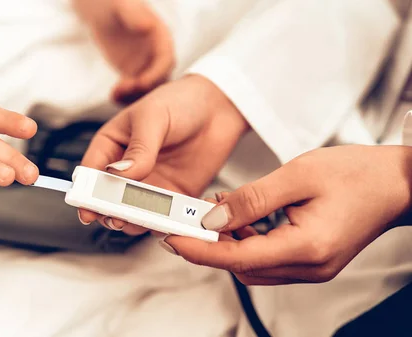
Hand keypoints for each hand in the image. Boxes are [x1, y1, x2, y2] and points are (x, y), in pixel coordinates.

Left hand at [73, 0, 173, 102]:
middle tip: (126, 91)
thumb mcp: (123, 6)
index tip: (141, 82)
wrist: (102, 10)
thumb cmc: (115, 3)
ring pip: (147, 88)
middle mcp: (157, 53)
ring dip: (135, 95)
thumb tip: (148, 27)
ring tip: (116, 93)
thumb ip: (135, 15)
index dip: (156, 74)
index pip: (166, 60)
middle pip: (160, 78)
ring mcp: (146, 64)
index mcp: (161, 37)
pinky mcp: (133, 72)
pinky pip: (134, 90)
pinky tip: (113, 95)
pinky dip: (126, 96)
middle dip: (146, 89)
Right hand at [77, 75, 248, 233]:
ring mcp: (149, 185)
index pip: (91, 173)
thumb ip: (139, 148)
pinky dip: (161, 225)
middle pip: (108, 200)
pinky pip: (163, 216)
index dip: (86, 193)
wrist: (218, 107)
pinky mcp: (174, 196)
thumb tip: (120, 174)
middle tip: (116, 218)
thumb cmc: (179, 102)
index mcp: (112, 146)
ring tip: (138, 223)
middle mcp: (127, 170)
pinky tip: (164, 225)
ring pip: (132, 213)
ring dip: (133, 222)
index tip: (87, 210)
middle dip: (109, 213)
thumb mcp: (153, 118)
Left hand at [163, 145, 411, 284]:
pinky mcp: (310, 261)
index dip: (198, 248)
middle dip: (207, 244)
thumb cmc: (357, 174)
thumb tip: (212, 216)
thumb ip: (252, 198)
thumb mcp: (297, 175)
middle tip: (183, 220)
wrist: (397, 184)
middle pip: (240, 265)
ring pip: (252, 264)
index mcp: (305, 247)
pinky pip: (267, 258)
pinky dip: (246, 240)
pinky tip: (238, 216)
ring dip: (227, 240)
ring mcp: (311, 268)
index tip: (170, 237)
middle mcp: (308, 267)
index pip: (237, 257)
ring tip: (213, 209)